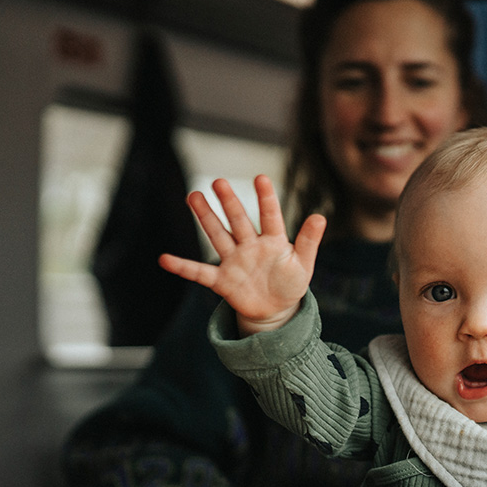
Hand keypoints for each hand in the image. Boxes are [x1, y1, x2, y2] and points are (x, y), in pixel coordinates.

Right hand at [159, 175, 326, 334]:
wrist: (275, 308)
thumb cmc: (290, 282)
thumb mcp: (303, 264)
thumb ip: (309, 241)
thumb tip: (321, 216)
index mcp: (273, 240)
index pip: (270, 216)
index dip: (266, 198)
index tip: (261, 178)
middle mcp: (250, 246)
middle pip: (238, 220)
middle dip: (229, 202)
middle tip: (218, 182)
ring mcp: (234, 261)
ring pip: (218, 236)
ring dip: (206, 218)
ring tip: (193, 196)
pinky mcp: (222, 280)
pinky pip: (199, 273)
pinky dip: (183, 267)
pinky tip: (165, 259)